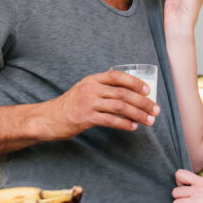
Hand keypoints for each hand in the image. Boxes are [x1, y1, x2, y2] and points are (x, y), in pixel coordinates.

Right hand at [42, 70, 158, 139]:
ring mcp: (86, 102)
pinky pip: (109, 120)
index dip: (135, 82)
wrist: (47, 119)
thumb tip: (130, 97)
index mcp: (92, 80)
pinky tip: (133, 127)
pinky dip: (124, 123)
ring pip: (119, 106)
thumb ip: (103, 91)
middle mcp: (90, 88)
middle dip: (142, 102)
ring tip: (149, 120)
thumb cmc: (70, 107)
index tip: (148, 90)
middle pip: (122, 93)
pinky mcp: (84, 118)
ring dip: (138, 114)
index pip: (117, 76)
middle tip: (155, 110)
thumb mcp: (85, 92)